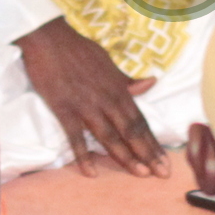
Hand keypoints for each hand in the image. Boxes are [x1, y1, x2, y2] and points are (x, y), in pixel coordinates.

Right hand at [17, 17, 161, 175]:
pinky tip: (91, 172)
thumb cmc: (79, 49)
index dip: (153, 142)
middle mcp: (107, 100)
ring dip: (126, 157)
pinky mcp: (65, 110)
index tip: (165, 160)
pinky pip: (76, 137)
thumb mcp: (109, 61)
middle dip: (148, 154)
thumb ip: (127, 79)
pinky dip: (84, 155)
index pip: (140, 121)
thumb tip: (151, 83)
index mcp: (119, 89)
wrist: (49, 39)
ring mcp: (86, 107)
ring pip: (110, 136)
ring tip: (141, 174)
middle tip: (162, 174)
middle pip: (131, 131)